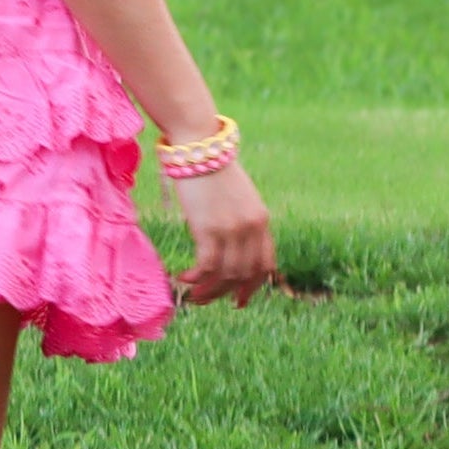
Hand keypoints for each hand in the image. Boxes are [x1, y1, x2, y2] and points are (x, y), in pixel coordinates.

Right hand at [172, 162, 274, 306]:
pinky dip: (195, 278)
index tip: (239, 300)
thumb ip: (242, 222)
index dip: (253, 287)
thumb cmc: (215, 171)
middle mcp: (252, 227)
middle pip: (245, 275)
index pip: (266, 264)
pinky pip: (206, 267)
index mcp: (262, 220)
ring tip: (191, 294)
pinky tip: (183, 277)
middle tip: (205, 300)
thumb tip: (234, 249)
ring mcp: (231, 229)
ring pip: (225, 276)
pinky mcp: (209, 229)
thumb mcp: (239, 199)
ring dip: (207, 291)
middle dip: (226, 294)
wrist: (201, 147)